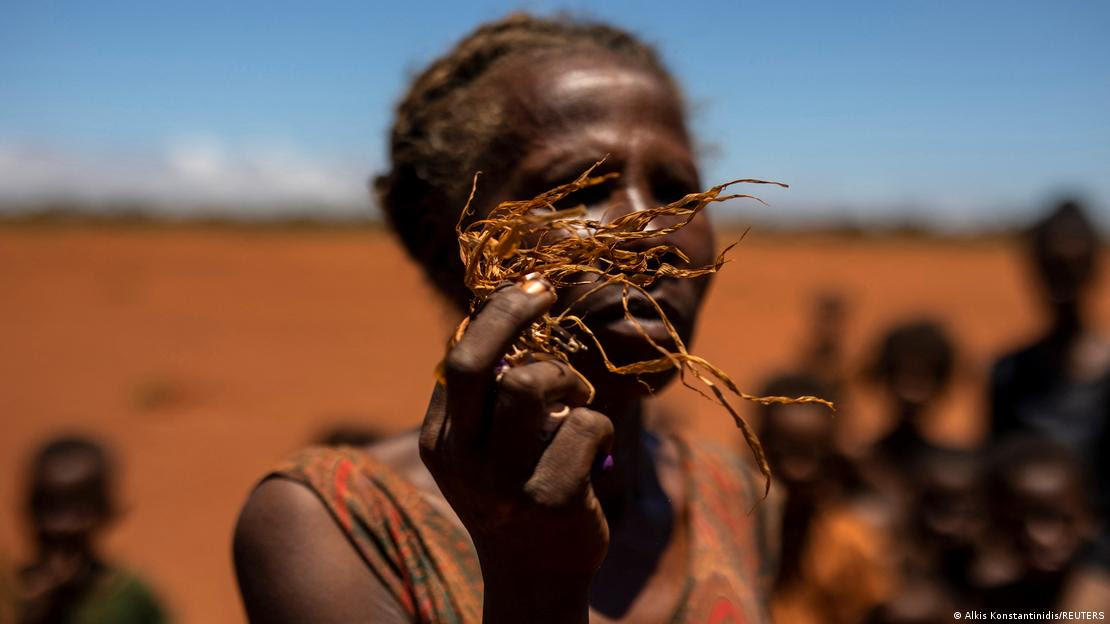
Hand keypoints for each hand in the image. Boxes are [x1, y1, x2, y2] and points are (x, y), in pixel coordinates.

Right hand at [419, 277, 613, 621]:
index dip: (495, 315)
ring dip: (566, 378)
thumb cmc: (516, 497)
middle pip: (475, 361)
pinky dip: (598, 422)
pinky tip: (596, 446)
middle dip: (513, 311)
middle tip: (544, 291)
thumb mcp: (483, 452)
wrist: (535, 578)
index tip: (530, 291)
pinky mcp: (550, 497)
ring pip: (530, 385)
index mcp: (441, 439)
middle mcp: (462, 458)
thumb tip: (506, 315)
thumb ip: (486, 400)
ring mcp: (503, 481)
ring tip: (578, 396)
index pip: (458, 357)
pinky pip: (583, 425)